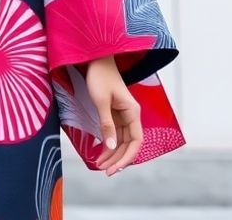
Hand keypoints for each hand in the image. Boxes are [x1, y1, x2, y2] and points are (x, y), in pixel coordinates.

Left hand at [83, 55, 141, 175]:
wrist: (96, 59)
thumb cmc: (100, 77)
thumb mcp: (101, 102)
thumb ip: (107, 124)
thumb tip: (112, 146)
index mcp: (133, 112)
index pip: (136, 141)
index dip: (127, 157)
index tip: (115, 168)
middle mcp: (131, 116)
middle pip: (129, 144)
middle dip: (117, 159)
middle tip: (104, 171)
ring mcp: (123, 115)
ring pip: (121, 140)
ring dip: (112, 154)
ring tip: (99, 165)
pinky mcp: (115, 114)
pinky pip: (114, 133)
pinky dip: (108, 144)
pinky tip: (100, 153)